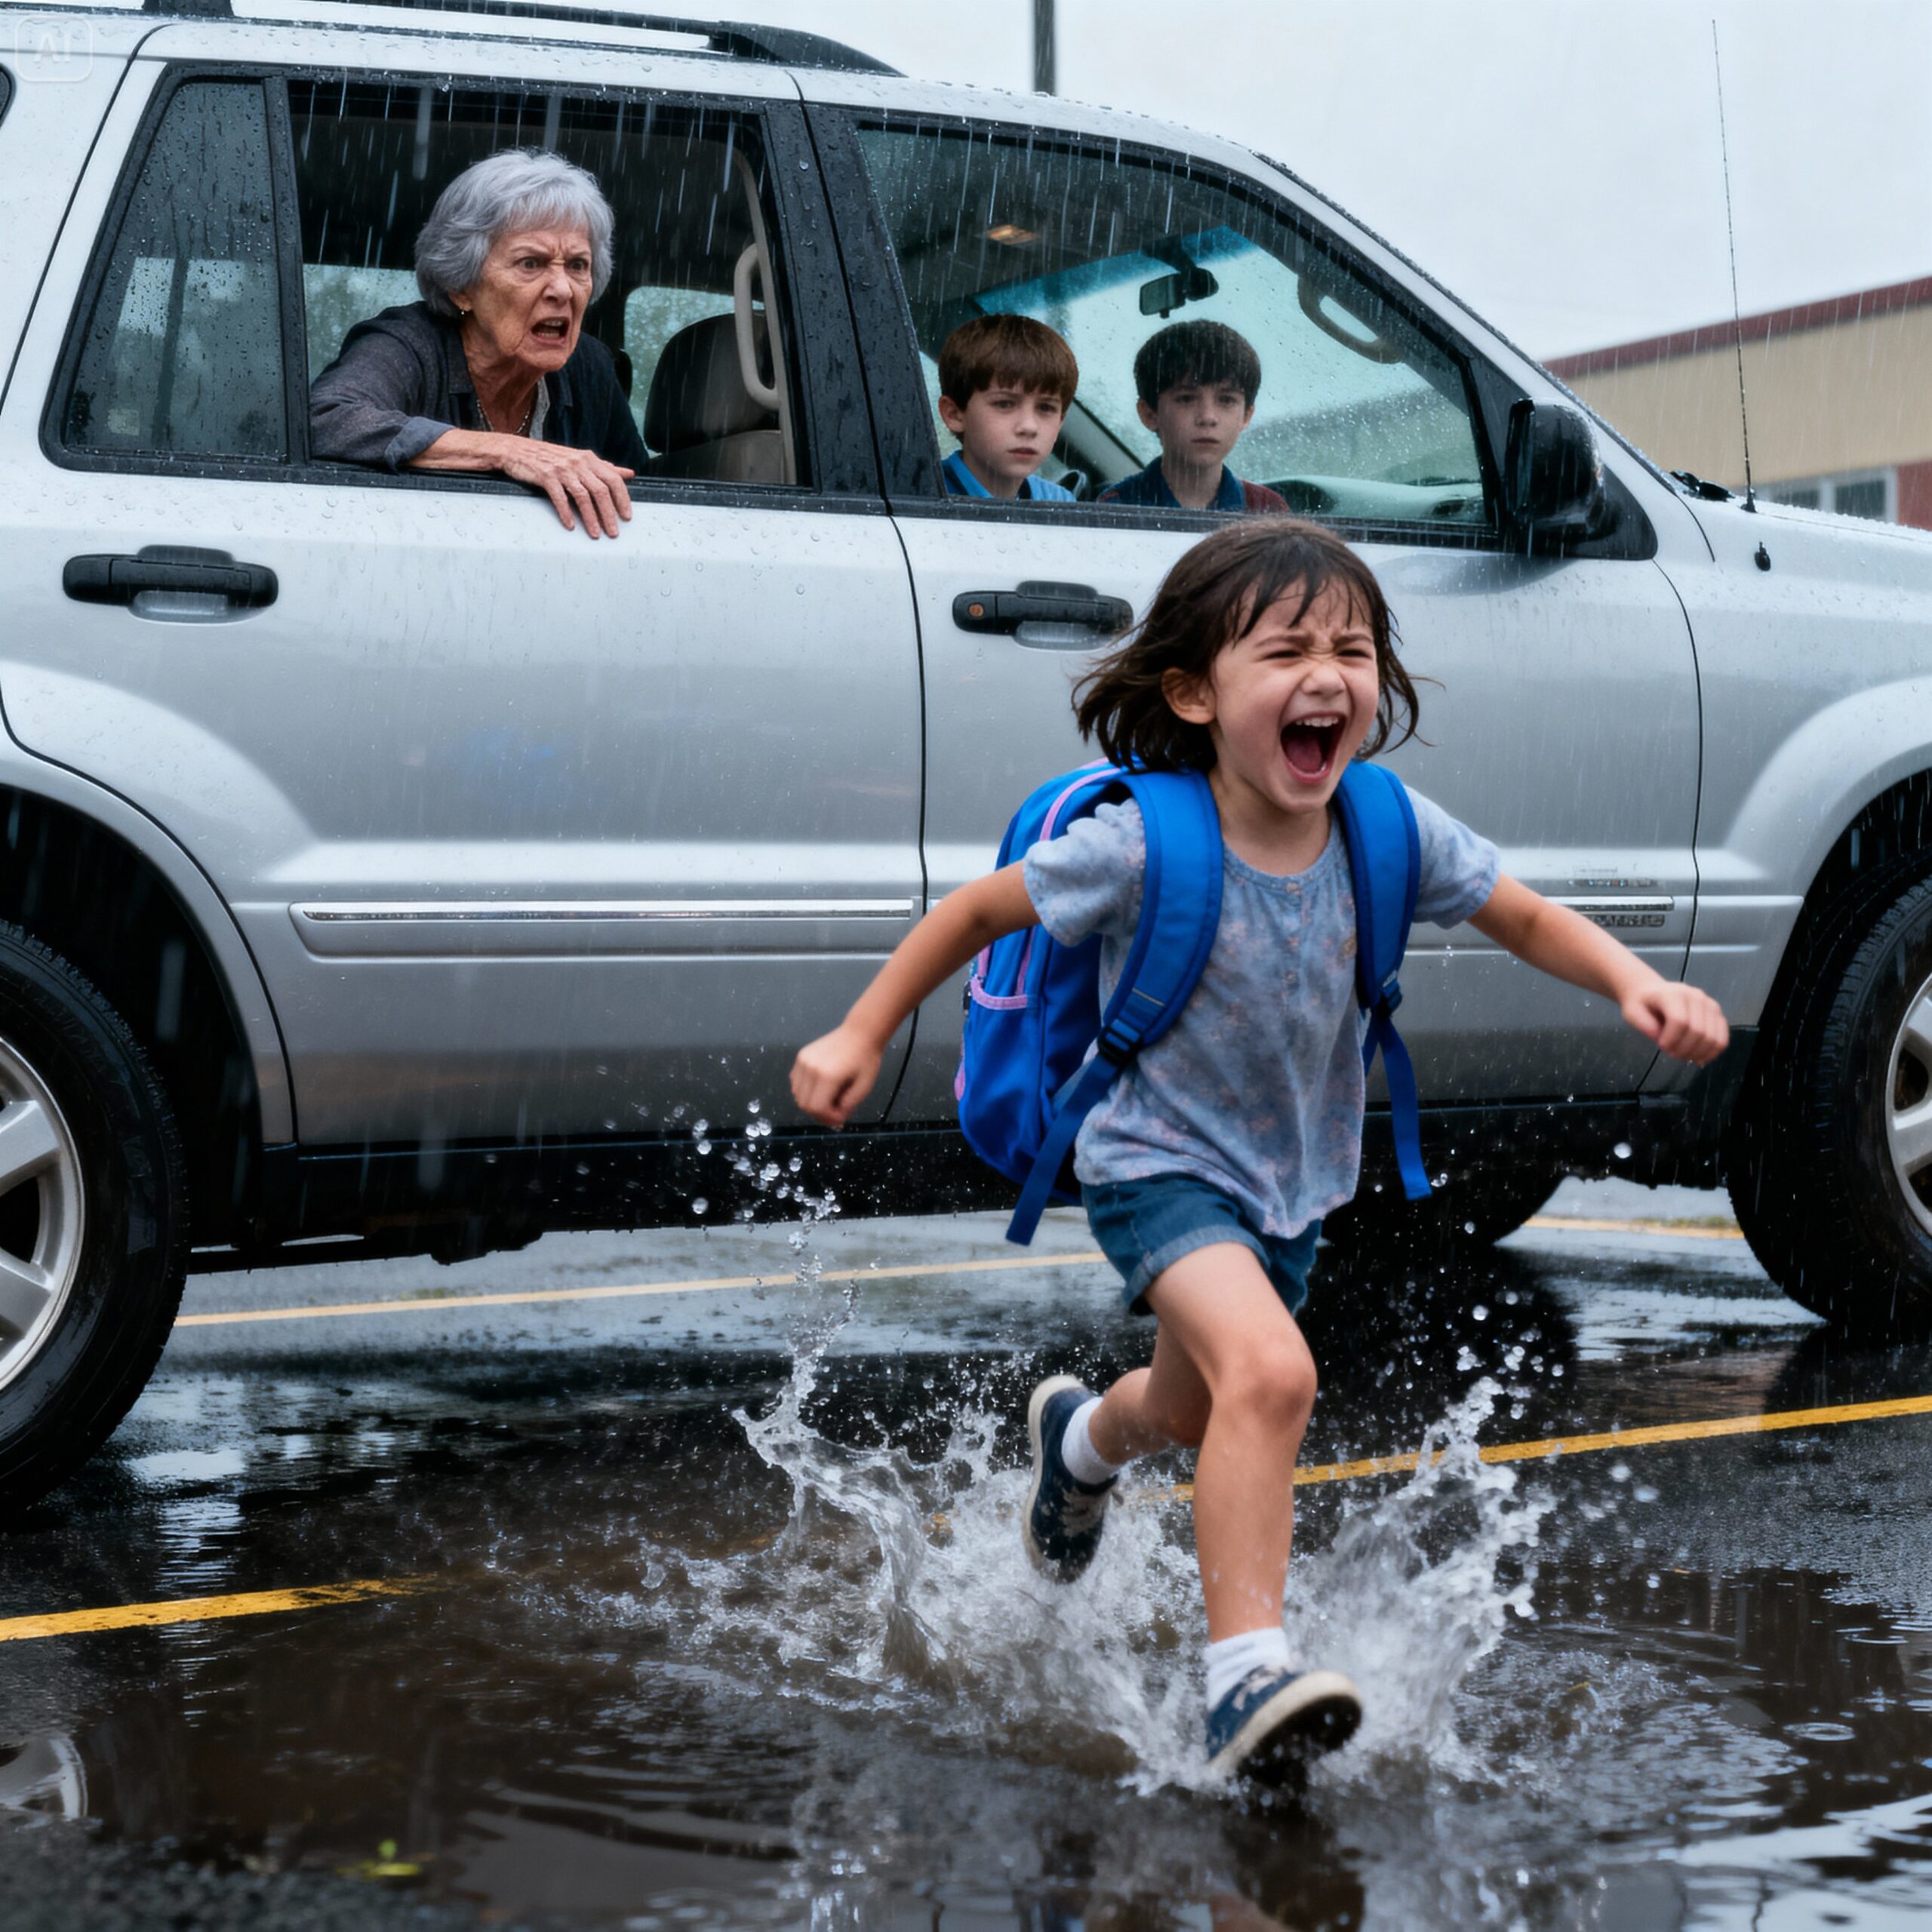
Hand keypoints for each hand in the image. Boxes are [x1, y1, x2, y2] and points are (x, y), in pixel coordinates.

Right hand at [495, 437, 634, 536]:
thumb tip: (629, 473)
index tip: (627, 517)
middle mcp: (578, 462)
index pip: (613, 479)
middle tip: (613, 532)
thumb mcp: (580, 459)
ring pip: (583, 496)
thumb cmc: (551, 457)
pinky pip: (560, 497)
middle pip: (600, 490)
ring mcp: (562, 469)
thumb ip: (604, 467)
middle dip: (609, 514)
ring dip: (591, 518)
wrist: (517, 451)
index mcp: (589, 458)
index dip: (623, 499)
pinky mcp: (546, 476)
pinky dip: (566, 513)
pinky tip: (571, 525)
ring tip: (595, 534)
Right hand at [790, 1025, 882, 1127]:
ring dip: (812, 1103)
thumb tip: (835, 1119)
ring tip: (830, 1099)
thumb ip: (848, 1106)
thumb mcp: (864, 1087)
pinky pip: (796, 1082)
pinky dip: (806, 1091)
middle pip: (804, 1104)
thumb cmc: (866, 1059)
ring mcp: (803, 1061)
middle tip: (835, 1113)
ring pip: (798, 1095)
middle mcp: (810, 1068)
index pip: (817, 1108)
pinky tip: (821, 1088)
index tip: (841, 1118)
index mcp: (828, 1076)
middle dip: (820, 1114)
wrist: (860, 1033)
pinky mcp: (801, 1057)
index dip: (828, 1118)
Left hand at [1620, 980, 1729, 1064]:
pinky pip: (1722, 1038)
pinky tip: (1699, 1057)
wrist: (1651, 991)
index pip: (1679, 1021)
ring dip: (1699, 1053)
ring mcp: (1709, 1004)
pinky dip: (1712, 1052)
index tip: (1661, 1046)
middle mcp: (1695, 996)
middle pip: (1698, 1031)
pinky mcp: (1717, 1013)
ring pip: (1713, 1037)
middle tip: (1672, 1053)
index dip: (1671, 1040)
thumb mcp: (1633, 1013)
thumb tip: (1663, 1039)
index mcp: (1673, 994)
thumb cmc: (1642, 1004)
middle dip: (1684, 1050)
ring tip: (1684, 1055)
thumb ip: (1646, 1027)